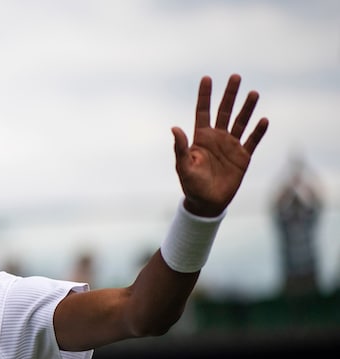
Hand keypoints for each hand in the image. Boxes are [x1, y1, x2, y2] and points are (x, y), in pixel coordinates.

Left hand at [172, 74, 268, 216]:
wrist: (207, 203)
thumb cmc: (191, 185)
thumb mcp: (183, 166)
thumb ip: (180, 147)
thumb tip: (174, 128)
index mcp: (201, 138)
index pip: (203, 111)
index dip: (204, 96)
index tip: (207, 78)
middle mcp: (217, 138)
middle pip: (224, 111)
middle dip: (229, 94)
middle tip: (235, 76)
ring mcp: (231, 146)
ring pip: (240, 122)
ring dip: (247, 108)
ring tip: (253, 93)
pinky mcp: (243, 157)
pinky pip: (252, 141)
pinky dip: (258, 131)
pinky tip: (263, 120)